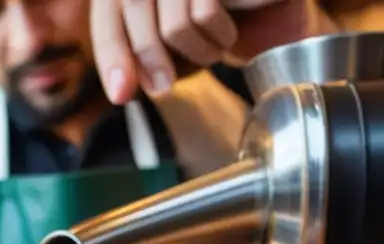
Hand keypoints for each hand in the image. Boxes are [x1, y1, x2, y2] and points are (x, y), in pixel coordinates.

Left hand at [91, 0, 336, 103]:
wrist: (274, 1)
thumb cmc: (226, 9)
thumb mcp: (177, 29)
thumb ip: (143, 46)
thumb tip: (120, 88)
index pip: (109, 14)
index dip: (111, 55)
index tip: (120, 94)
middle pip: (132, 9)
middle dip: (148, 58)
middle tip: (163, 88)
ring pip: (173, 23)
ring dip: (197, 51)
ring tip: (214, 50)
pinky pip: (204, 14)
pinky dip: (219, 34)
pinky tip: (230, 31)